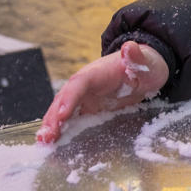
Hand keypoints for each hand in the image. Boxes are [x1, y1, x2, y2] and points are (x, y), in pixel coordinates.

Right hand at [36, 41, 167, 144]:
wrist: (144, 70)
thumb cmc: (145, 66)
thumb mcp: (146, 62)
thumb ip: (137, 57)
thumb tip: (130, 47)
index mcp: (97, 72)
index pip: (79, 83)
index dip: (70, 98)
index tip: (62, 114)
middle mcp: (85, 84)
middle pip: (65, 98)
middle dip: (54, 116)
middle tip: (47, 136)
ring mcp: (84, 97)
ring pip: (63, 109)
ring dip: (52, 125)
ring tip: (44, 142)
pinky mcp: (88, 108)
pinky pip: (71, 118)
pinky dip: (60, 129)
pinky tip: (52, 142)